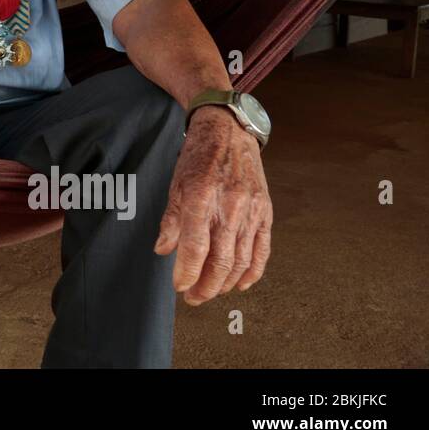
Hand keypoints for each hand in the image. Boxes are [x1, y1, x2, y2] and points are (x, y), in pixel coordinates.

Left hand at [154, 106, 272, 303]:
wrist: (229, 131)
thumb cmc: (198, 156)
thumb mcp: (175, 184)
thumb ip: (170, 220)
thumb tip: (162, 251)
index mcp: (201, 197)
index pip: (194, 247)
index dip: (186, 273)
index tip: (178, 287)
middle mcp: (229, 206)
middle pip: (221, 260)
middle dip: (206, 286)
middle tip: (193, 297)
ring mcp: (252, 210)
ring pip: (242, 260)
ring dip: (226, 283)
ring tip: (211, 291)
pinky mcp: (265, 212)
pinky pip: (262, 250)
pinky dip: (252, 271)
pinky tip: (240, 284)